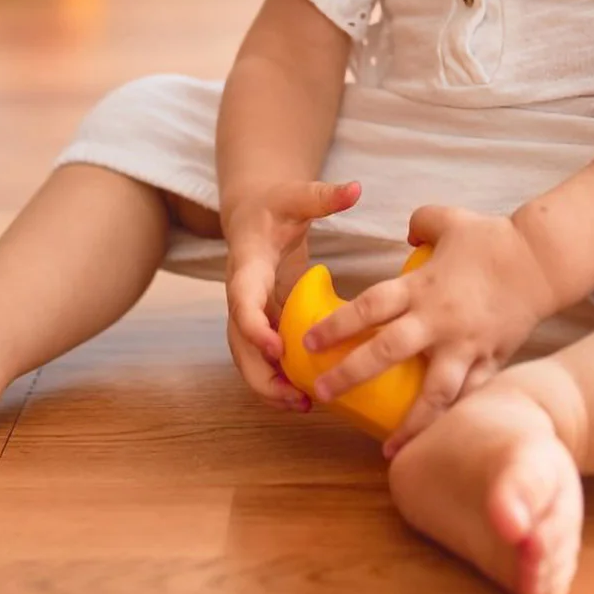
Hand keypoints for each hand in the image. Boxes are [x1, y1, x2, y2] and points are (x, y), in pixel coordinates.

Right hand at [222, 179, 360, 411]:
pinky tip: (304, 396)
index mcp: (246, 265)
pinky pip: (262, 356)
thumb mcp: (297, 195)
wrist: (253, 212)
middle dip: (260, 372)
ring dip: (267, 384)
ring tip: (301, 405)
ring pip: (246, 356)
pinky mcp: (263, 321)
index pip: (240, 299)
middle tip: (293, 395)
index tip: (277, 347)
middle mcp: (241, 293)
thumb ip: (323, 195)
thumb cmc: (275, 205)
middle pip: (238, 341)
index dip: (253, 326)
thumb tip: (355, 188)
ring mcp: (249, 311)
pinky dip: (276, 378)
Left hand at [300, 204, 556, 455]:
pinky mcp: (492, 361)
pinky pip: (470, 397)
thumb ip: (419, 224)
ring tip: (388, 450)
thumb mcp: (446, 220)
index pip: (369, 306)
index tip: (308, 342)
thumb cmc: (491, 238)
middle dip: (351, 374)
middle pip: (387, 351)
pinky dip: (453, 420)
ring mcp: (466, 345)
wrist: (542, 260)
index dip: (337, 324)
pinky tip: (439, 443)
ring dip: (410, 423)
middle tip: (321, 393)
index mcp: (421, 287)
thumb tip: (406, 234)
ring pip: (434, 392)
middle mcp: (439, 320)